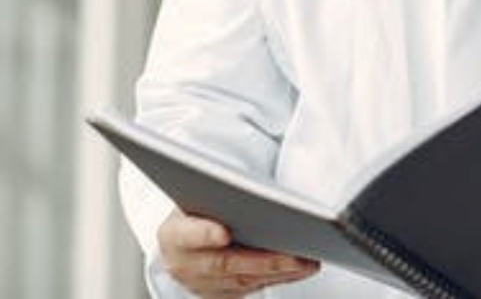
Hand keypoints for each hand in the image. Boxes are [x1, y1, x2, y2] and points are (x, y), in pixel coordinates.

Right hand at [157, 209, 319, 297]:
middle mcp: (184, 265)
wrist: (181, 241)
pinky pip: (252, 289)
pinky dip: (277, 279)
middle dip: (263, 261)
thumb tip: (249, 192)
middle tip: (294, 254)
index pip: (188, 234)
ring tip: (307, 260)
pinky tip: (299, 269)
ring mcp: (202, 285)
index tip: (225, 232)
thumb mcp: (194, 197)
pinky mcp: (220, 296)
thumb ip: (214, 197)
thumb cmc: (194, 210)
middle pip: (226, 265)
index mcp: (172, 235)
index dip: (205, 234)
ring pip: (244, 282)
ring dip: (279, 272)